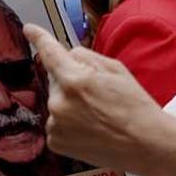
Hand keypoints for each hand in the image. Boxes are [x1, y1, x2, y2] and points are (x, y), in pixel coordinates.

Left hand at [25, 24, 167, 170]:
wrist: (145, 145)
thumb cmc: (135, 107)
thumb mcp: (115, 69)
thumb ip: (86, 57)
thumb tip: (67, 56)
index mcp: (74, 80)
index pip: (49, 52)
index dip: (38, 38)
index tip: (29, 30)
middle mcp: (59, 103)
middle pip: (57, 80)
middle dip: (71, 82)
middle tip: (99, 96)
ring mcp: (55, 125)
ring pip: (57, 102)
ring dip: (70, 104)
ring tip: (98, 115)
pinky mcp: (56, 142)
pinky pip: (57, 123)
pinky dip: (69, 123)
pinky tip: (90, 128)